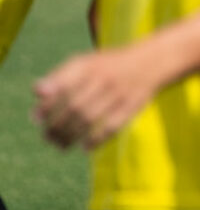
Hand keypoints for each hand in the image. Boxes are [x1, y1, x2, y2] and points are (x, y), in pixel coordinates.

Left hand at [34, 46, 162, 150]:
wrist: (153, 61)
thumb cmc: (111, 65)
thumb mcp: (87, 62)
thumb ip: (61, 75)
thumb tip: (36, 92)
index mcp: (90, 65)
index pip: (62, 87)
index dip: (47, 105)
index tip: (36, 119)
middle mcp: (104, 78)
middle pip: (75, 106)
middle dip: (57, 125)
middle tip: (46, 138)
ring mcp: (120, 92)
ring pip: (91, 118)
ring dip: (72, 135)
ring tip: (60, 145)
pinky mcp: (133, 105)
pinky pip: (113, 126)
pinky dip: (97, 139)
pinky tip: (85, 148)